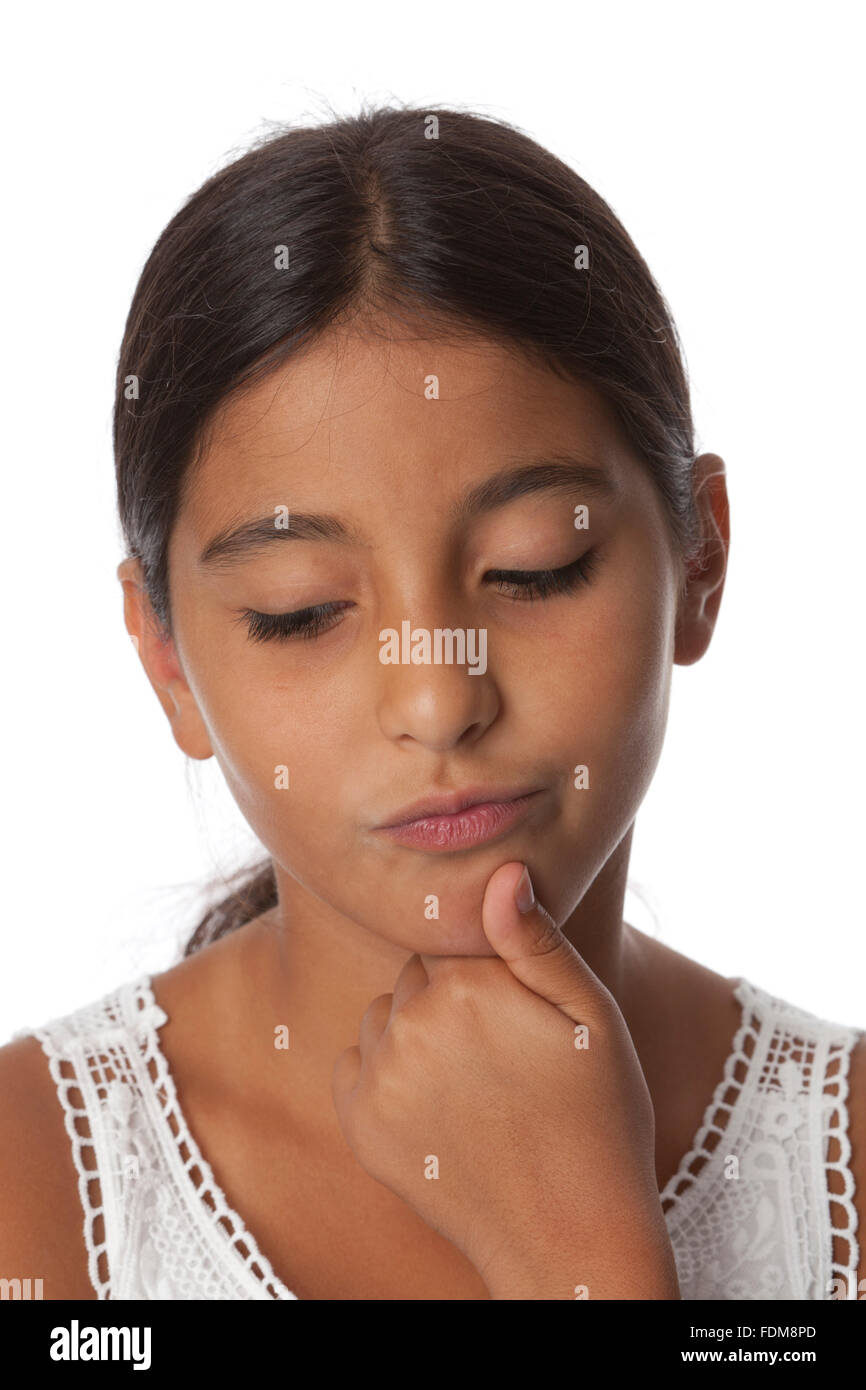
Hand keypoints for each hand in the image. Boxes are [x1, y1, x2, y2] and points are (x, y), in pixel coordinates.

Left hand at [331, 861, 679, 1298]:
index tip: (516, 1007)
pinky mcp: (359, 1124)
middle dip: (453, 994)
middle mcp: (412, 1023)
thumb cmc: (597, 1121)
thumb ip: (535, 940)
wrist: (569, 1240)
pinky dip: (387, 1073)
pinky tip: (438, 1105)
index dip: (489, 965)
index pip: (454, 932)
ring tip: (476, 1081)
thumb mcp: (591, 1017)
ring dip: (417, 1030)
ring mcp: (380, 1077)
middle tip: (505, 1050)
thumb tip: (501, 872)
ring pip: (386, 1013)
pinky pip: (357, 1063)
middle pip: (419, 971)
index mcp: (469, 986)